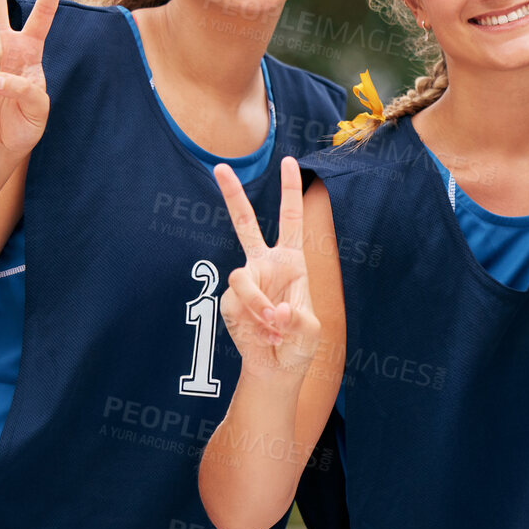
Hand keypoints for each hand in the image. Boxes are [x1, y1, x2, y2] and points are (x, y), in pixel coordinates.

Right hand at [215, 157, 319, 379]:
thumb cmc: (298, 344)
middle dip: (232, 195)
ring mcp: (245, 281)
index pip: (291, 219)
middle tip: (219, 165)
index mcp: (291, 261)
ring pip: (242, 277)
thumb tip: (274, 309)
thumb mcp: (308, 329)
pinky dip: (255, 318)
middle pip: (244, 223)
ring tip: (275, 325)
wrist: (275, 367)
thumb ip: (294, 317)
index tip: (290, 161)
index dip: (290, 191)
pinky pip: (239, 301)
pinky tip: (264, 334)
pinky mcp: (229, 300)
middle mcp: (265, 264)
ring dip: (260, 304)